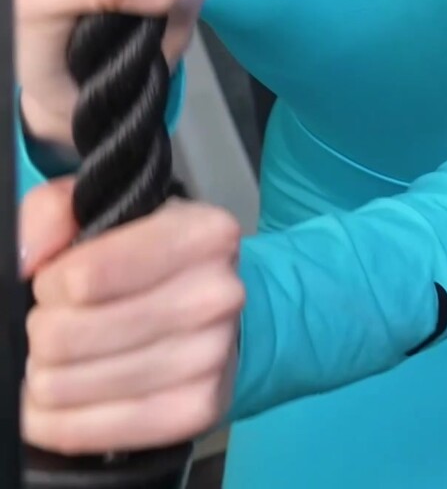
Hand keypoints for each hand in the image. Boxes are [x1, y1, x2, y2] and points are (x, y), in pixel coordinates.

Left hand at [20, 180, 241, 455]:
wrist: (218, 317)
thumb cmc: (149, 264)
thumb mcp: (102, 215)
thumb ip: (52, 214)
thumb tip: (27, 259)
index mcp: (202, 234)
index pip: (82, 277)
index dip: (50, 284)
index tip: (62, 283)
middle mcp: (217, 295)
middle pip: (63, 336)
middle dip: (44, 332)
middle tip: (65, 325)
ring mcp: (210, 357)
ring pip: (62, 386)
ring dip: (49, 375)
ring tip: (71, 359)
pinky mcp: (194, 410)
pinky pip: (81, 431)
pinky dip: (56, 420)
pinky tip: (73, 396)